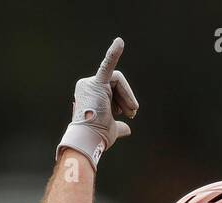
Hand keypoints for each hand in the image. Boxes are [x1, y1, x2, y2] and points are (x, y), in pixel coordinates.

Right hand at [56, 37, 139, 169]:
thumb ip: (118, 126)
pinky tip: (120, 42)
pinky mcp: (96, 84)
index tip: (130, 114)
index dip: (123, 101)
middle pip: (117, 84)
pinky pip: (106, 65)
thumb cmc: (97, 136)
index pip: (113, 89)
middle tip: (133, 114)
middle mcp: (88, 85)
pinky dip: (114, 53)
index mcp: (91, 93)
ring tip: (131, 112)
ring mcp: (90, 83)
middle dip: (128, 99)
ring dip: (128, 97)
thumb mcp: (111, 129)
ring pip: (118, 81)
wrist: (90, 140)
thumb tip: (126, 130)